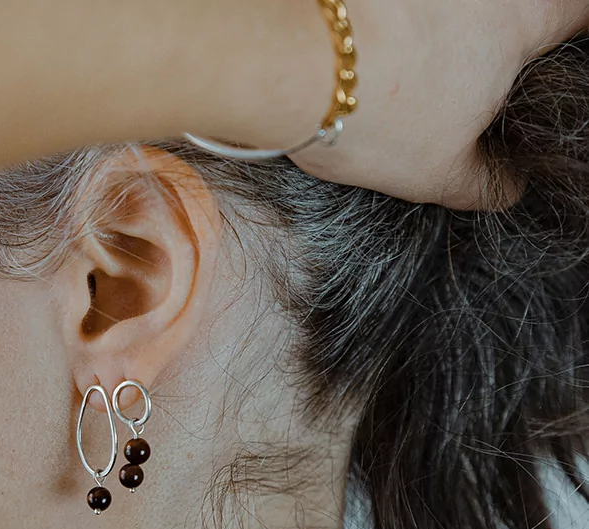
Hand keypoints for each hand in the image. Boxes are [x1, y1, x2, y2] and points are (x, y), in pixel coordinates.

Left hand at [286, 0, 588, 207]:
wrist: (287, 63)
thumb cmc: (373, 114)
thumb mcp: (436, 170)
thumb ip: (483, 182)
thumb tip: (507, 191)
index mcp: (520, 17)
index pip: (580, 15)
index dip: (575, 35)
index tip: (563, 59)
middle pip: (517, 6)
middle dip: (512, 33)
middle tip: (485, 79)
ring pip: (459, 7)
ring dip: (452, 28)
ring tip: (417, 71)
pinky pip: (412, 6)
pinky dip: (404, 23)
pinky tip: (379, 50)